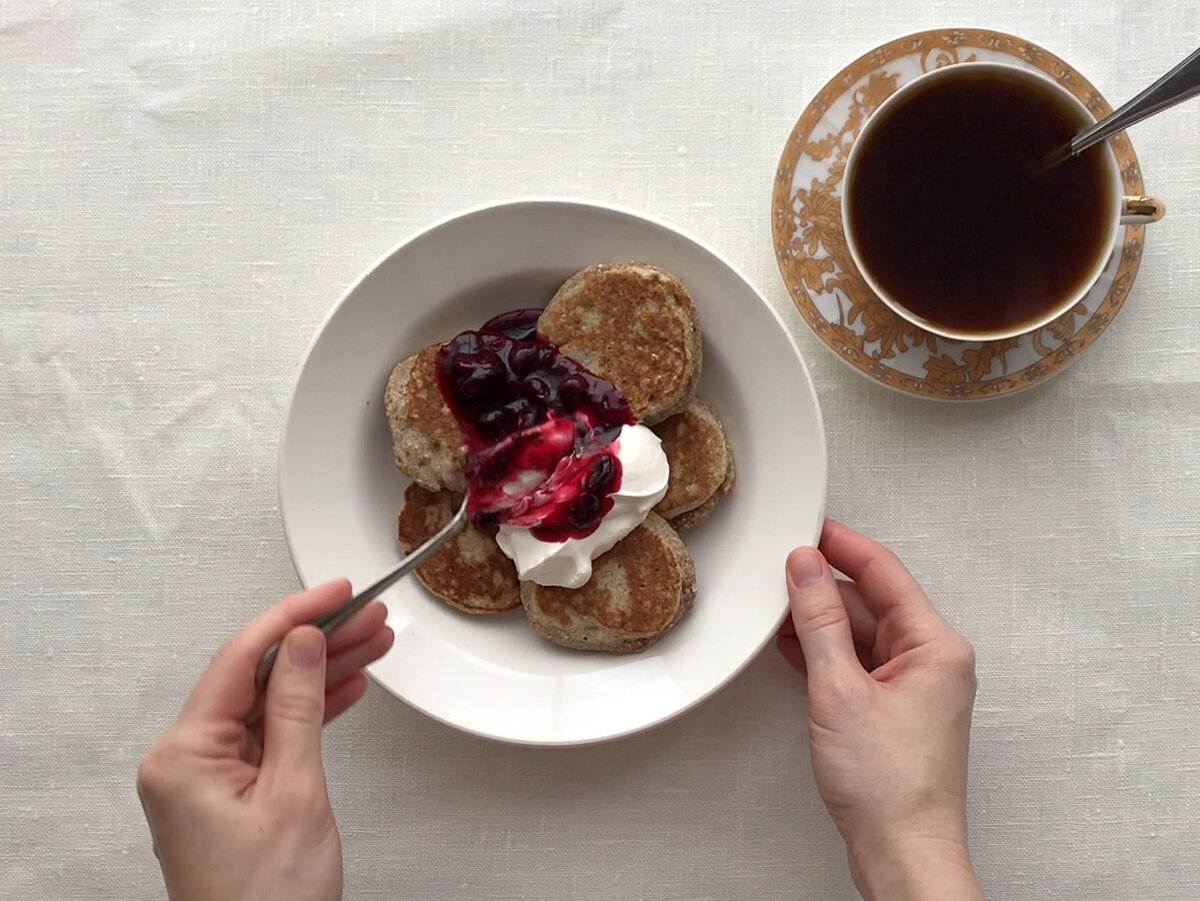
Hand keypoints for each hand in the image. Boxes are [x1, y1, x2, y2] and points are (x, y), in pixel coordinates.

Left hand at [137, 581, 394, 900]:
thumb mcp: (294, 792)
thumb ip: (297, 708)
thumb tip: (302, 644)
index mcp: (183, 756)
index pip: (240, 659)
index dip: (293, 616)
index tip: (334, 591)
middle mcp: (184, 762)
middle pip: (257, 676)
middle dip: (318, 642)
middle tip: (367, 615)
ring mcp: (205, 778)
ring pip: (269, 701)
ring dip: (321, 672)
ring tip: (371, 641)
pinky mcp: (228, 793)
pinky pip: (271, 733)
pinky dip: (310, 710)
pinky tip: (346, 687)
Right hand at [777, 520, 982, 900]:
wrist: (903, 852)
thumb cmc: (890, 787)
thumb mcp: (840, 689)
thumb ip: (819, 621)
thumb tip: (805, 568)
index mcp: (936, 646)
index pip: (884, 572)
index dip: (842, 545)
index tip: (809, 526)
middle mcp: (932, 661)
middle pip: (872, 601)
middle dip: (824, 586)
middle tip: (781, 569)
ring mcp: (914, 687)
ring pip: (862, 632)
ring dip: (821, 621)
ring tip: (779, 608)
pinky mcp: (894, 710)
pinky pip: (858, 662)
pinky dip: (826, 652)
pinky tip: (795, 647)